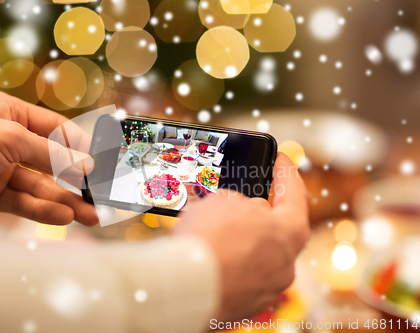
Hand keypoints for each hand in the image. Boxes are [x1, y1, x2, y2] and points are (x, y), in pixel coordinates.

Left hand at [0, 91, 97, 225]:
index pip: (56, 129)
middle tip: (99, 194)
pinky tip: (64, 216)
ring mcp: (1, 170)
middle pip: (52, 161)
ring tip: (90, 215)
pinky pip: (24, 203)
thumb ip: (50, 154)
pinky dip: (44, 210)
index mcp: (12, 114)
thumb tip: (86, 165)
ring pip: (41, 186)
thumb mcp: (10, 138)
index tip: (101, 162)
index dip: (80, 145)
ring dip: (66, 200)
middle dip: (76, 179)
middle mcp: (9, 141)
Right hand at [173, 152, 308, 321]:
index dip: (286, 172)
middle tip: (240, 198)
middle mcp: (285, 263)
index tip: (281, 159)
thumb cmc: (210, 239)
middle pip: (275, 229)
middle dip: (257, 212)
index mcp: (290, 232)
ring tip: (212, 228)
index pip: (294, 194)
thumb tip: (239, 213)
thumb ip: (241, 202)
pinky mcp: (245, 303)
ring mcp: (266, 287)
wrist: (187, 286)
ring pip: (255, 253)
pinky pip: (239, 274)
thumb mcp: (224, 200)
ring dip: (238, 239)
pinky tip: (208, 252)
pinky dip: (227, 262)